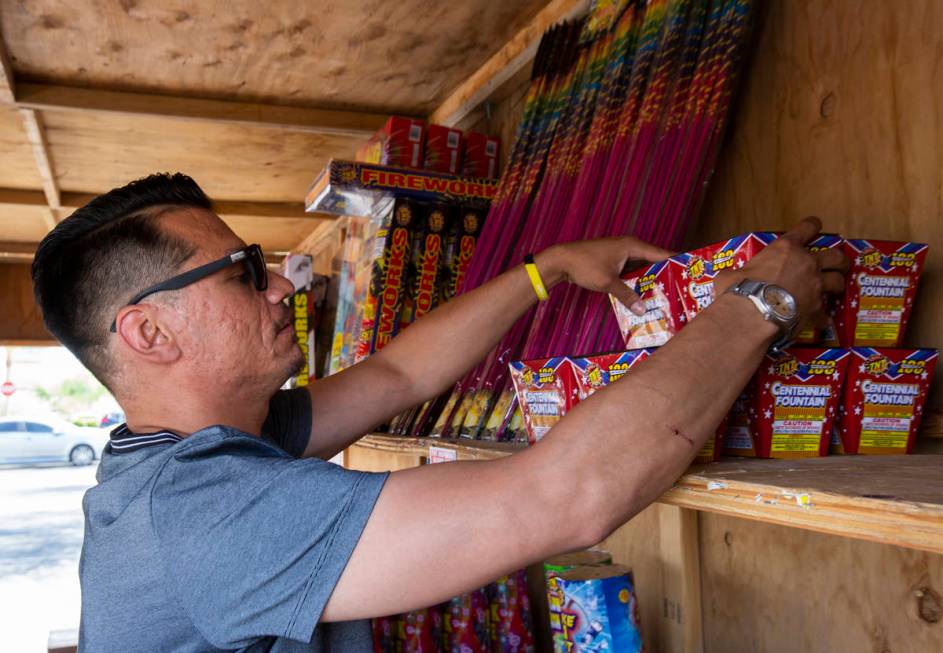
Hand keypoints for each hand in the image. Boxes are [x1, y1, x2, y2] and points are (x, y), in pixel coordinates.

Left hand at [538, 236, 672, 314]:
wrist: (561, 261)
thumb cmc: (585, 265)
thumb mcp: (608, 283)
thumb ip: (627, 295)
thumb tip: (643, 309)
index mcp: (633, 246)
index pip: (662, 254)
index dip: (677, 263)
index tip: (691, 272)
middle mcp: (629, 247)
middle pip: (653, 262)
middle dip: (665, 276)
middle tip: (679, 291)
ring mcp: (621, 255)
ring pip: (642, 269)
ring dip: (649, 281)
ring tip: (664, 297)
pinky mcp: (613, 263)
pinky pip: (631, 273)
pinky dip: (636, 283)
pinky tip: (642, 296)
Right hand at [714, 217, 848, 325]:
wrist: (753, 314)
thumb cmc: (739, 290)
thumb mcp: (731, 275)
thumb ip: (736, 274)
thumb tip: (726, 280)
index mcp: (786, 249)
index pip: (806, 228)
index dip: (812, 226)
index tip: (815, 226)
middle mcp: (806, 263)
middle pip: (835, 256)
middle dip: (839, 260)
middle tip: (837, 264)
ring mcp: (815, 286)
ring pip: (838, 281)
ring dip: (837, 284)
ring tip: (834, 289)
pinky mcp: (816, 308)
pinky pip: (825, 313)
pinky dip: (823, 316)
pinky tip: (820, 320)